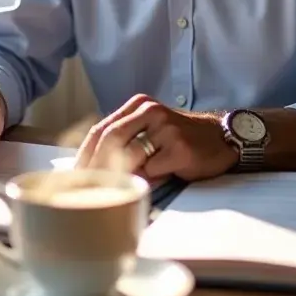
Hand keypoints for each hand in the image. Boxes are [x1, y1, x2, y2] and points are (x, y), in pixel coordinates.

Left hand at [75, 94, 236, 181]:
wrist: (220, 138)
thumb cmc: (179, 139)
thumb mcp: (150, 130)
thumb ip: (125, 141)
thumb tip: (92, 170)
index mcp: (138, 106)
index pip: (101, 128)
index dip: (85, 153)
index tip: (74, 175)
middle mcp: (150, 112)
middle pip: (110, 138)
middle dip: (95, 166)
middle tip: (86, 188)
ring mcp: (166, 128)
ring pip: (130, 155)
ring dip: (123, 175)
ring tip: (117, 189)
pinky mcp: (179, 148)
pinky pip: (152, 170)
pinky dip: (148, 180)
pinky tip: (154, 183)